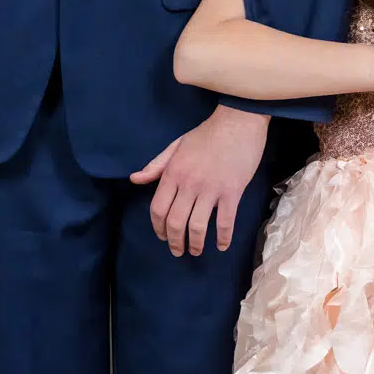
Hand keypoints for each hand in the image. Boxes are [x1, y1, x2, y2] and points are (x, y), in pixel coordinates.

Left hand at [128, 104, 266, 256]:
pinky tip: (221, 246)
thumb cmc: (206, 134)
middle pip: (176, 222)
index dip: (158, 227)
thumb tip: (135, 179)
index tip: (162, 236)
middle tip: (178, 251)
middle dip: (174, 242)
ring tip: (196, 251)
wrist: (237, 122)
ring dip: (195, 244)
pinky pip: (225, 222)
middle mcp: (188, 184)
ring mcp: (211, 189)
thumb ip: (156, 165)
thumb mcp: (176, 145)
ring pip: (197, 227)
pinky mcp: (232, 192)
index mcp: (173, 173)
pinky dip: (222, 238)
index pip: (158, 208)